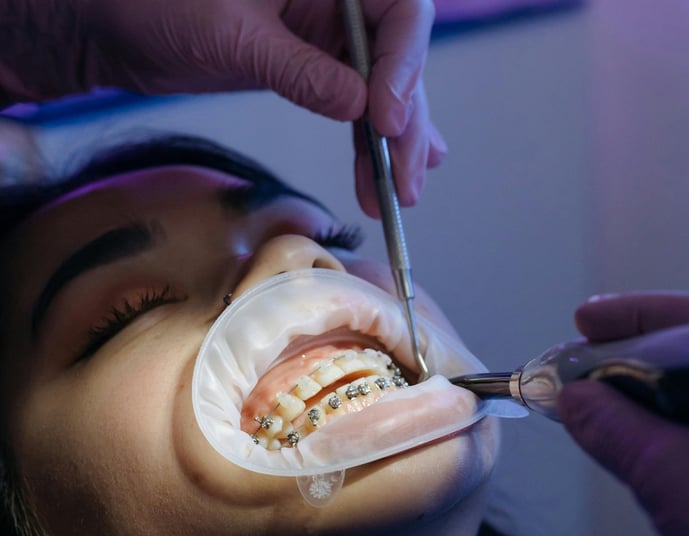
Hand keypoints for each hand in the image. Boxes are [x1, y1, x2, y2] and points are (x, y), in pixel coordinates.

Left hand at [1, 0, 444, 214]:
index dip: (403, 66)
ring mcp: (329, 32)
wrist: (112, 21)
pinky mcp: (313, 63)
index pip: (399, 11)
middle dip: (404, 123)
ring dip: (393, 142)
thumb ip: (299, 70)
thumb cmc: (155, 4)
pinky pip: (356, 99)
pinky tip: (389, 162)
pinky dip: (372, 135)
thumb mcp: (232, 36)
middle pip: (398, 57)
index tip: (385, 121)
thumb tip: (361, 108)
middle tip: (403, 181)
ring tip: (401, 192)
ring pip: (383, 86)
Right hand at [558, 291, 688, 535]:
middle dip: (636, 352)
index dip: (638, 315)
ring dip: (646, 390)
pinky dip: (667, 421)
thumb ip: (613, 426)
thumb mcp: (674, 474)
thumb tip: (572, 397)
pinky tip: (634, 428)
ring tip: (598, 393)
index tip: (587, 319)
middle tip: (583, 355)